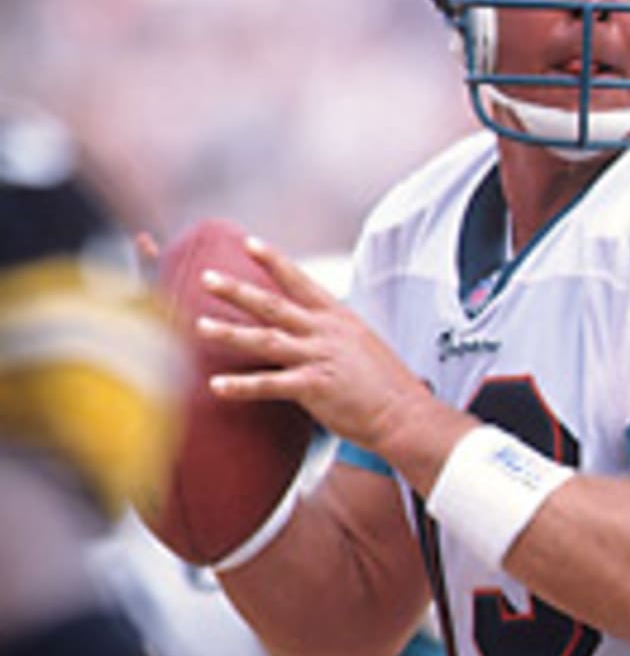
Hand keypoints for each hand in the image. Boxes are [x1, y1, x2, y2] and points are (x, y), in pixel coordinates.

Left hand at [194, 236, 425, 456]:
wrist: (404, 413)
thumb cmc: (386, 384)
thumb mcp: (362, 345)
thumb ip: (334, 335)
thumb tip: (315, 331)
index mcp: (338, 318)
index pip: (301, 282)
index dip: (274, 261)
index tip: (248, 243)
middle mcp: (326, 332)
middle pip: (273, 304)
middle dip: (237, 290)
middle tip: (206, 277)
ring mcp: (319, 357)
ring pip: (266, 339)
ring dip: (229, 333)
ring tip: (200, 327)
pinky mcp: (314, 387)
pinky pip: (270, 384)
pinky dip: (242, 385)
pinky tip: (217, 386)